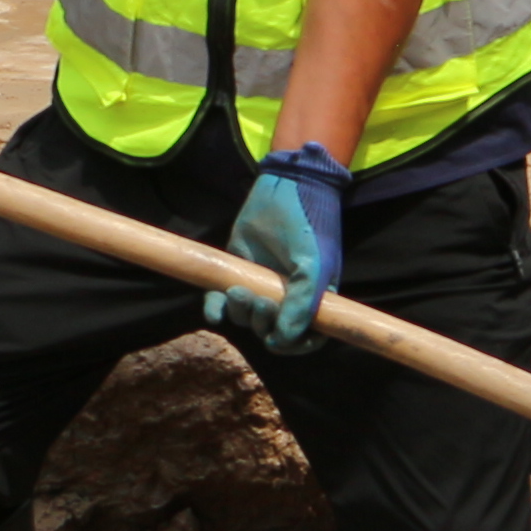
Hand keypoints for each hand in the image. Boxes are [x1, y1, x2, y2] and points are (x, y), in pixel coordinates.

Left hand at [206, 145, 350, 351]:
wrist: (286, 186)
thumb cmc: (309, 226)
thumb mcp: (315, 265)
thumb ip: (302, 305)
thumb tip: (281, 342)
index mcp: (313, 298)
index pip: (306, 338)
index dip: (293, 345)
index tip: (278, 338)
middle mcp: (287, 297)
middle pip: (271, 331)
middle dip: (262, 323)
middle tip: (259, 300)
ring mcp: (260, 285)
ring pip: (246, 318)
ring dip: (241, 312)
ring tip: (238, 289)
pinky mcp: (237, 272)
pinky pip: (222, 304)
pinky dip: (216, 310)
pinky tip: (215, 308)